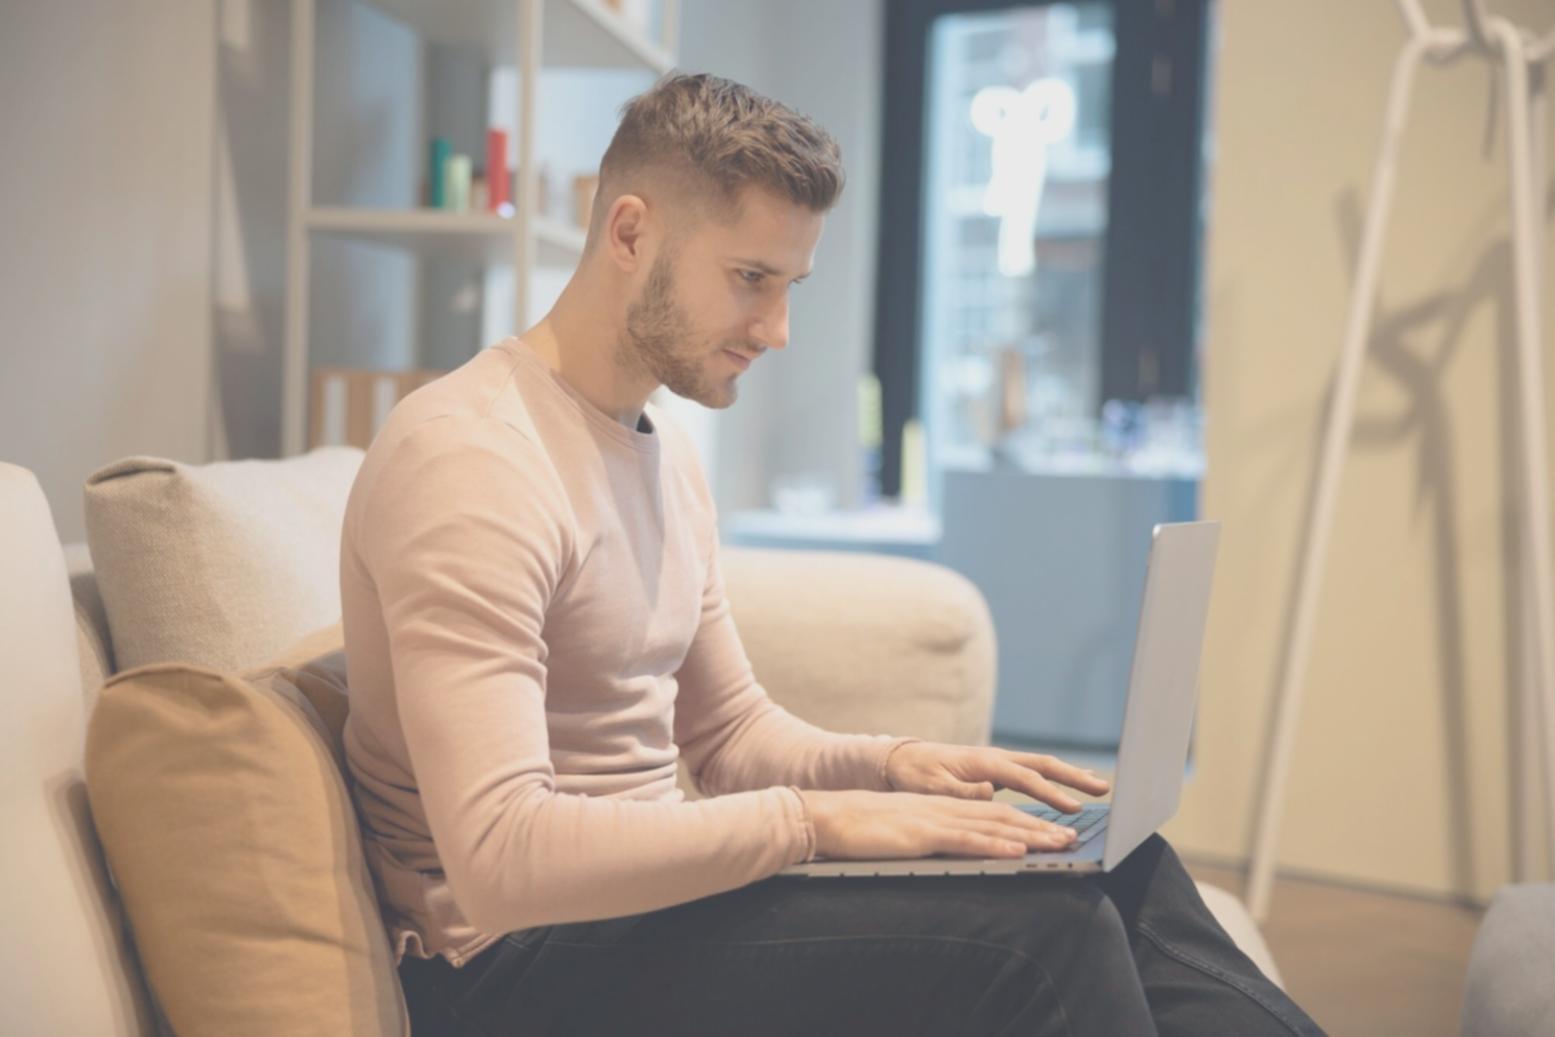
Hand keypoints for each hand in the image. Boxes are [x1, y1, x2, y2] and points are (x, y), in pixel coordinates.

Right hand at [794, 788, 1080, 861]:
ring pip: (992, 824)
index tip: (1054, 831)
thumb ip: (929, 835)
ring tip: (1061, 843)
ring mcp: (935, 819)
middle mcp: (944, 809)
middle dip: (1041, 826)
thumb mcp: (902, 832)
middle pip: (1003, 815)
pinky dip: (995, 844)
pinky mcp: (922, 834)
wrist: (825, 817)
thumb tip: (950, 849)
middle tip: (1075, 836)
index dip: (1027, 821)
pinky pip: (965, 840)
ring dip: (1031, 834)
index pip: (992, 812)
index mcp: (941, 808)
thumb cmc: (859, 830)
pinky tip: (1017, 850)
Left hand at [883, 740, 1110, 813]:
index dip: (1051, 794)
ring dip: (1070, 776)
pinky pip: (1032, 773)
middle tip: (1104, 788)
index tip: (1074, 808)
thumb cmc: (916, 775)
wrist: (903, 759)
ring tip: (1098, 786)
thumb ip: (961, 790)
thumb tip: (991, 791)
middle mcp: (996, 758)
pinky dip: (1054, 778)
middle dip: (1074, 777)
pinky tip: (1069, 787)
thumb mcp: (932, 786)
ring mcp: (998, 762)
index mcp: (984, 762)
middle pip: (1043, 765)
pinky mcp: (997, 770)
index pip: (1026, 778)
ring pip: (1041, 766)